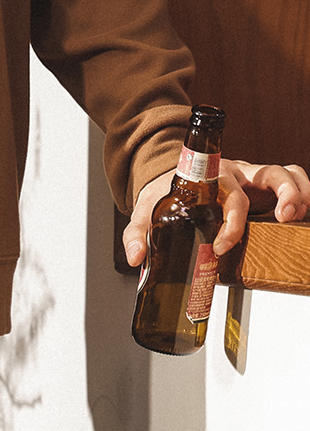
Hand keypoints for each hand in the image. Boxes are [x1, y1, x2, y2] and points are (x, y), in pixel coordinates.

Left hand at [123, 159, 309, 268]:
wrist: (168, 176)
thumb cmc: (165, 192)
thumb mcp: (148, 208)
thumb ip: (137, 232)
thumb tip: (137, 257)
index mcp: (211, 178)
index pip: (230, 195)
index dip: (232, 221)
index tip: (223, 244)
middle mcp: (237, 175)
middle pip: (269, 173)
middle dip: (283, 194)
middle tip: (283, 217)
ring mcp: (253, 180)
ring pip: (285, 173)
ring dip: (299, 192)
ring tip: (299, 216)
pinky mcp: (264, 190)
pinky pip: (291, 183)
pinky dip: (303, 195)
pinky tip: (302, 218)